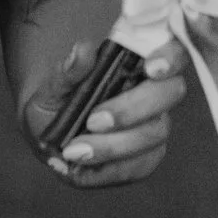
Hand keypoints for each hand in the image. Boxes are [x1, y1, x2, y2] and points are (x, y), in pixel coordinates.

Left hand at [21, 38, 189, 187]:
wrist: (46, 141)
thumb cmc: (56, 106)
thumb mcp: (52, 89)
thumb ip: (67, 72)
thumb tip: (84, 50)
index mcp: (137, 67)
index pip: (172, 53)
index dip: (171, 56)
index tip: (151, 67)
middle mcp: (154, 95)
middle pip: (169, 93)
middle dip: (132, 108)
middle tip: (93, 121)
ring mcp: (154, 127)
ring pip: (154, 133)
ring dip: (114, 144)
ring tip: (74, 149)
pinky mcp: (147, 158)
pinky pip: (140, 165)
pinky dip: (108, 168)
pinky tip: (81, 167)